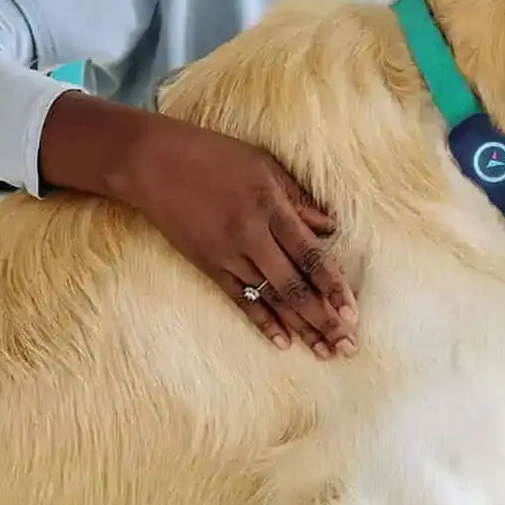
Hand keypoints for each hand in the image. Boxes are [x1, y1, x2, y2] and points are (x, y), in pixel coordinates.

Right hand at [111, 109, 358, 357]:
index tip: (352, 313)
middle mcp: (251, 235)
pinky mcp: (208, 265)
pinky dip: (262, 321)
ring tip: (324, 351)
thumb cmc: (210, 154)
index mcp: (270, 205)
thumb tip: (331, 227)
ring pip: (271, 298)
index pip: (311, 254)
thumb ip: (298, 198)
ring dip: (300, 327)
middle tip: (347, 346)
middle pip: (294, 285)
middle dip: (324, 318)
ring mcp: (227, 254)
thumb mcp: (262, 163)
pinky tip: (283, 342)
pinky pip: (239, 300)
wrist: (151, 162)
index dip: (334, 286)